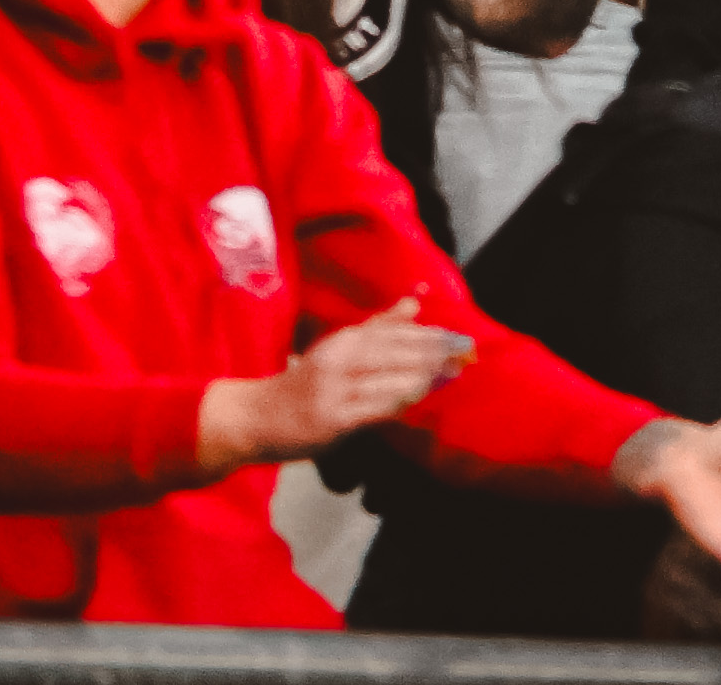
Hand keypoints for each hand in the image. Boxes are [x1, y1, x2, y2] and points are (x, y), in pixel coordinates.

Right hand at [203, 299, 477, 466]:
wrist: (256, 418)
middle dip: (433, 351)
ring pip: (386, 377)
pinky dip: (396, 400)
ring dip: (422, 374)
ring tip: (451, 372)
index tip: (458, 334)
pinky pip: (371, 408)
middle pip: (393, 350)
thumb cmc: (303, 384)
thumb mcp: (337, 348)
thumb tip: (415, 301)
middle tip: (464, 350)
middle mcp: (337, 359)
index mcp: (341, 340)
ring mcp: (334, 389)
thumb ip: (378, 327)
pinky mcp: (331, 419)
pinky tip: (417, 396)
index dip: (427, 333)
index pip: (391, 332)